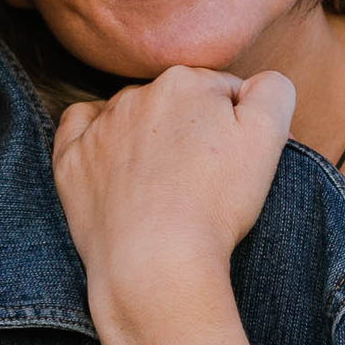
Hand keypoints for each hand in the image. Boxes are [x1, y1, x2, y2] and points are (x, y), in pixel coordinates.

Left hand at [51, 67, 295, 313]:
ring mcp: (99, 127)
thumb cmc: (216, 203)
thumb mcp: (266, 137)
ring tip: (165, 184)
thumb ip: (273, 91)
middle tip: (208, 180)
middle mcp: (137, 93)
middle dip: (193, 129)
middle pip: (178, 103)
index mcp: (187, 82)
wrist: (156, 263)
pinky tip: (113, 160)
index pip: (224, 93)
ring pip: (131, 115)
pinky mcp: (71, 160)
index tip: (244, 165)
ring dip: (149, 135)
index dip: (241, 127)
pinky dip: (96, 137)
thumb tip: (258, 83)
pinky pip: (79, 128)